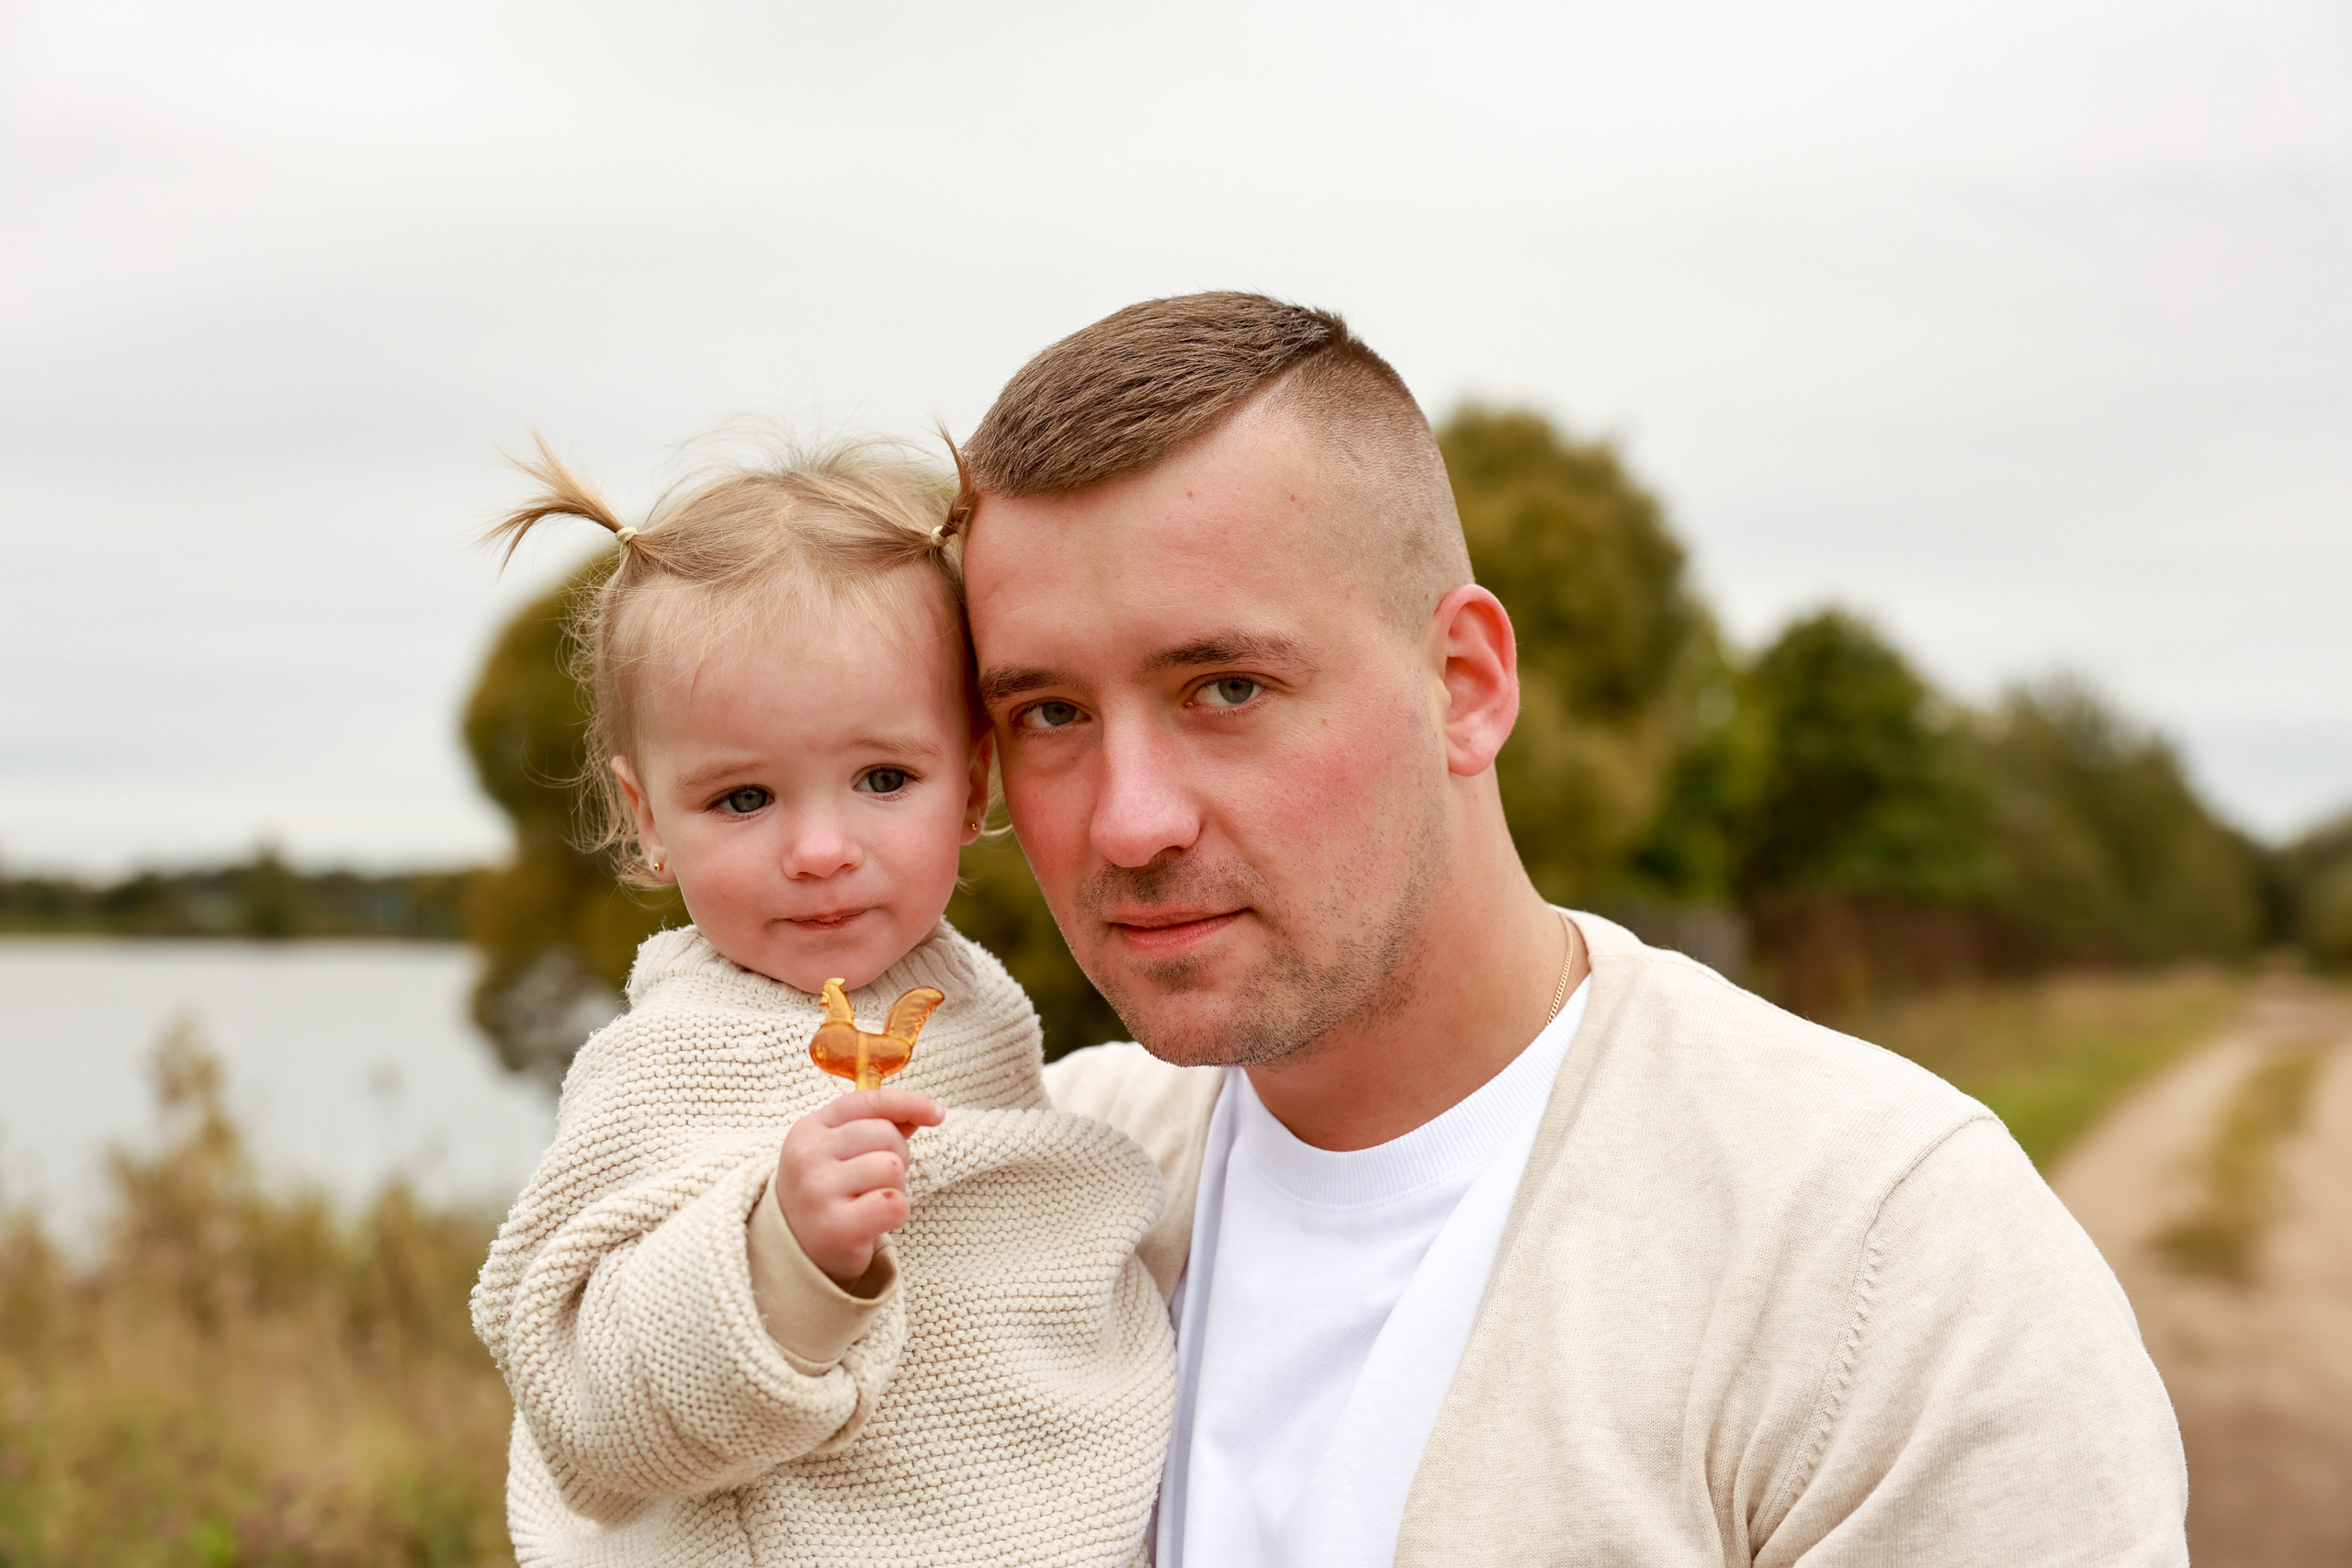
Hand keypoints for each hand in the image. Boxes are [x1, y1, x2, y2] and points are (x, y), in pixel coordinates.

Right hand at [774, 1089, 944, 1285]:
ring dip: (896, 1187)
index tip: (937, 1113)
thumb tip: (920, 1112)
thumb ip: (875, 1126)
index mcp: (809, 1130)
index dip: (908, 1102)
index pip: (867, 1101)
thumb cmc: (827, 1192)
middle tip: (879, 1181)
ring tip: (872, 1201)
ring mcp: (818, 1191)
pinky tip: (876, 1220)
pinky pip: (895, 1203)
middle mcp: (808, 1156)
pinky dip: (897, 1212)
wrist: (796, 1250)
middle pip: (886, 1134)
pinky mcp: (835, 1227)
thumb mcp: (839, 1151)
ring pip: (892, 1168)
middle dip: (898, 1156)